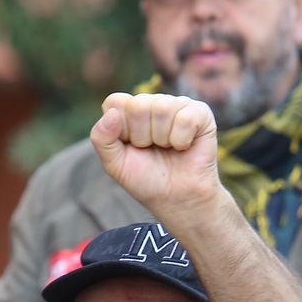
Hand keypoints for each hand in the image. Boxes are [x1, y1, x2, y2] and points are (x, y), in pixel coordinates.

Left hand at [88, 93, 223, 221]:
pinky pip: (185, 118)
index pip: (115, 102)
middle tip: (152, 150)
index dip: (121, 129)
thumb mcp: (114, 164)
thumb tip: (112, 113)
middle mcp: (152, 102)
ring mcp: (176, 105)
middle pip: (138, 104)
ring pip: (162, 108)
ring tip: (168, 149)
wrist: (177, 199)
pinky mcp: (200, 113)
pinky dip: (181, 140)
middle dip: (142, 136)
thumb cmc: (146, 180)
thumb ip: (101, 138)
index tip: (131, 147)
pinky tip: (184, 147)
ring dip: (163, 139)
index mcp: (128, 110)